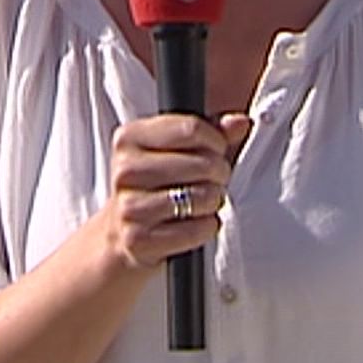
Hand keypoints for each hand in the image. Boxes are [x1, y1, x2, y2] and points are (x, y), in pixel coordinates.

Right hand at [98, 112, 252, 271]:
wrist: (121, 232)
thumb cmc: (156, 184)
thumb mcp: (176, 149)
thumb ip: (211, 131)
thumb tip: (241, 123)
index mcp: (129, 138)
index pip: (191, 129)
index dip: (216, 141)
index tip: (216, 151)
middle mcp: (125, 170)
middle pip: (203, 164)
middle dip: (219, 173)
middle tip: (213, 180)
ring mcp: (130, 206)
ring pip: (203, 197)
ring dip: (213, 200)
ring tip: (203, 201)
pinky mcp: (139, 239)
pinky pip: (198, 228)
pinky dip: (207, 226)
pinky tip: (195, 222)